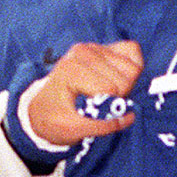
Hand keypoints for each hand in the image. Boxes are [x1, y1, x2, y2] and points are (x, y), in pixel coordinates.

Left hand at [26, 40, 144, 145]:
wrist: (42, 107)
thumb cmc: (53, 119)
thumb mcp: (70, 130)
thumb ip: (100, 126)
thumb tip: (129, 117)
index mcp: (71, 70)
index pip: (112, 89)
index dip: (112, 107)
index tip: (97, 112)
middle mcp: (83, 52)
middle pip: (127, 78)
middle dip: (120, 96)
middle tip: (103, 103)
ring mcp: (95, 47)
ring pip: (133, 67)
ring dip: (127, 85)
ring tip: (108, 93)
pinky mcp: (105, 47)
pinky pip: (133, 51)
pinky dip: (133, 68)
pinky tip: (118, 79)